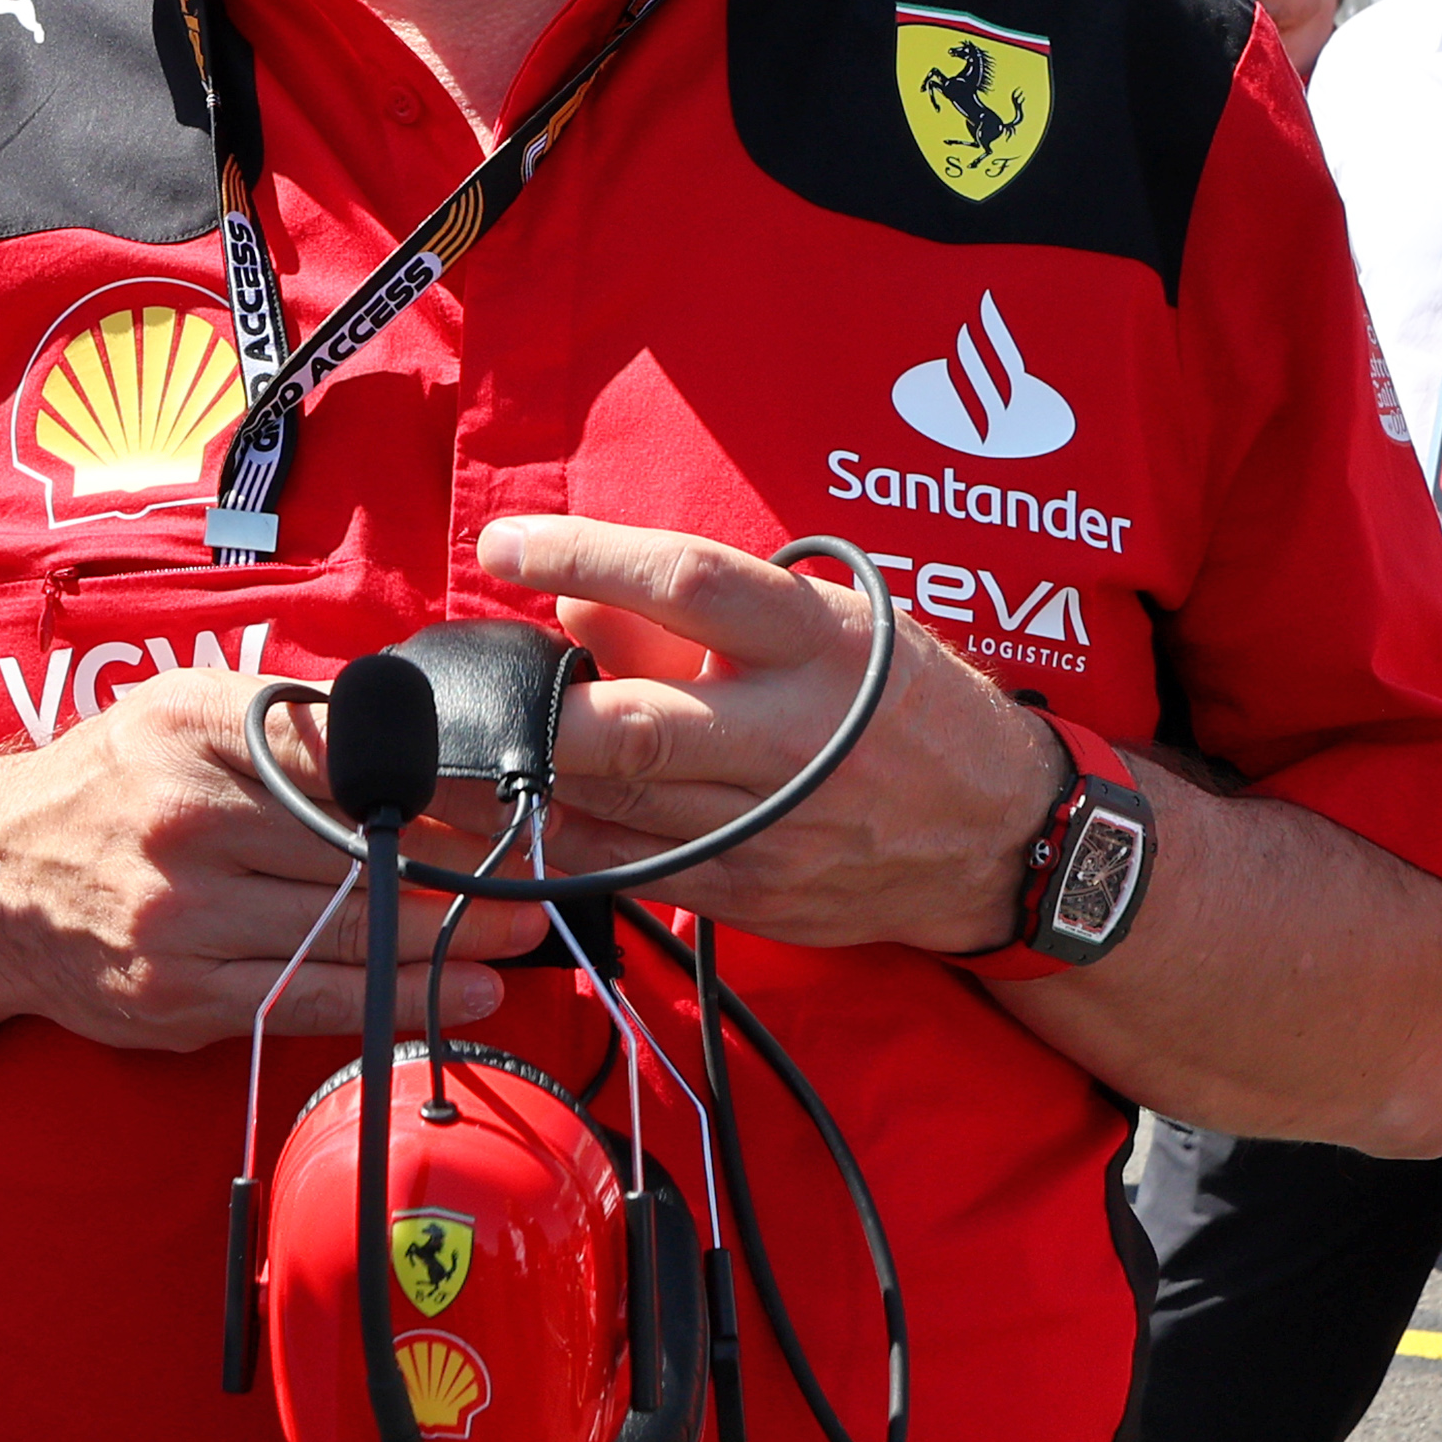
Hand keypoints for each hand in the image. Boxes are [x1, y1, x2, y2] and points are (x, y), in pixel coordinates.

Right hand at [0, 670, 548, 1054]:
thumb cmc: (106, 783)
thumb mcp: (181, 712)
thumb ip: (288, 720)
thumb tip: (414, 730)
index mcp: (198, 732)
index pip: (351, 755)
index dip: (447, 784)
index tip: (520, 799)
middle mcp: (190, 821)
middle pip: (363, 848)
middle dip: (469, 870)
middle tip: (546, 880)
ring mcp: (183, 917)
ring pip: (347, 929)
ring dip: (450, 940)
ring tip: (523, 939)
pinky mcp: (180, 996)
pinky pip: (308, 1000)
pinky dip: (393, 1000)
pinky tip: (457, 996)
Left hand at [478, 513, 1055, 956]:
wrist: (1003, 836)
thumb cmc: (903, 704)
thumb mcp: (830, 627)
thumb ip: (698, 619)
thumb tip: (571, 608)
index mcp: (816, 643)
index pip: (688, 583)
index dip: (586, 556)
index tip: (503, 545)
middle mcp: (790, 737)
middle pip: (636, 727)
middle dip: (533, 716)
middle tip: (452, 692)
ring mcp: (770, 828)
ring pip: (617, 810)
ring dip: (517, 786)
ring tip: (438, 753)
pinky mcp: (751, 896)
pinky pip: (628, 871)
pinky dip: (557, 844)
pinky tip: (502, 820)